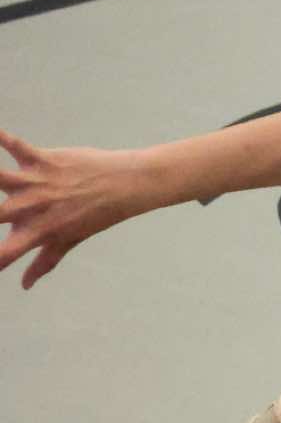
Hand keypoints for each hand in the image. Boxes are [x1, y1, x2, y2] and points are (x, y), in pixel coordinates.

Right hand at [0, 129, 144, 287]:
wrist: (125, 185)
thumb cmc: (96, 215)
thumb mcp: (69, 241)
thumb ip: (44, 262)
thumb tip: (24, 284)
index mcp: (38, 232)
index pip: (4, 252)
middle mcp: (33, 209)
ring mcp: (37, 183)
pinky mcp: (44, 159)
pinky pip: (16, 146)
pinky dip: (2, 138)